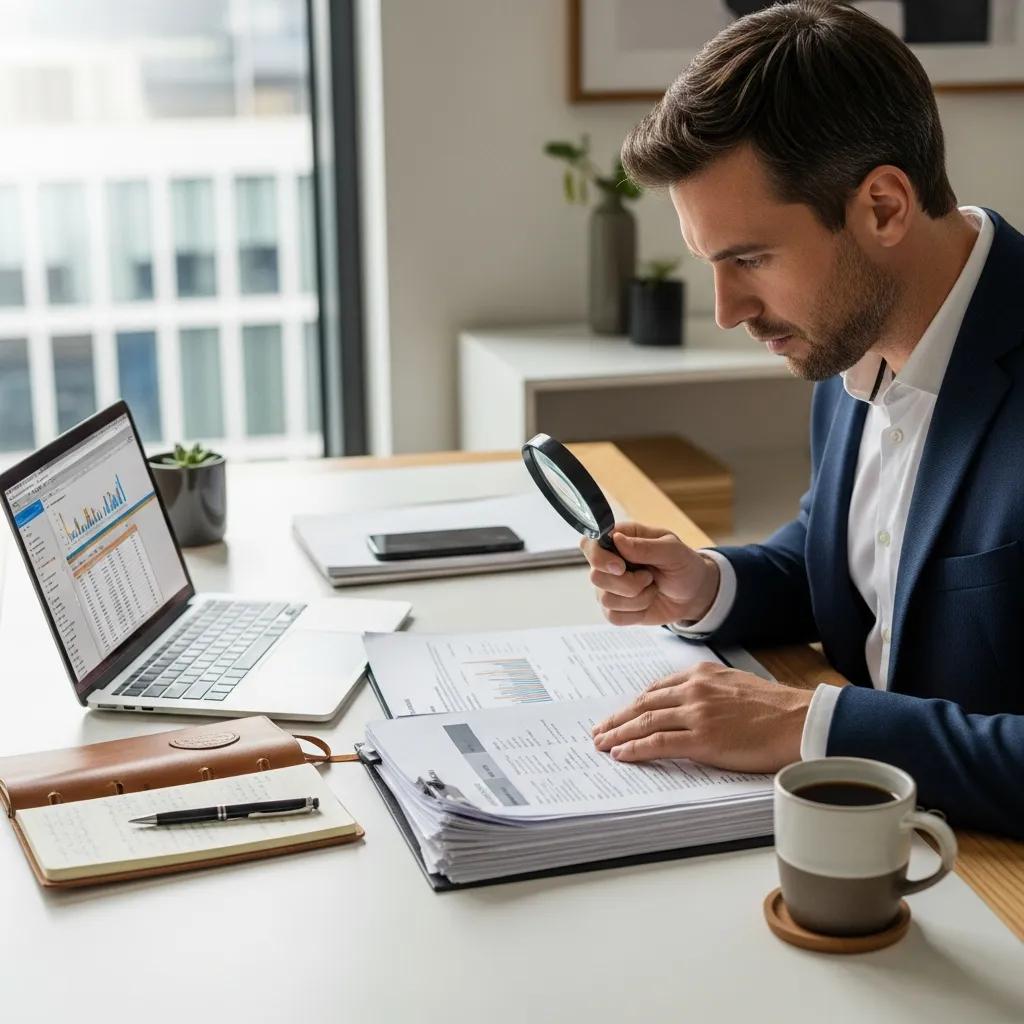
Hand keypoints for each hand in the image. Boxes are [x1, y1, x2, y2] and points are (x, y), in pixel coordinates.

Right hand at [580, 521, 720, 625]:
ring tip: (652, 588)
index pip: (589, 544)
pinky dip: (636, 613)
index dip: (598, 557)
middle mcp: (609, 562)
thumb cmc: (683, 565)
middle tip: (650, 577)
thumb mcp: (673, 550)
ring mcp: (610, 587)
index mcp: (619, 539)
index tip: (620, 566)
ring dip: (638, 598)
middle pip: (596, 577)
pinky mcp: (615, 609)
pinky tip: (647, 602)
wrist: (693, 593)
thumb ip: (645, 546)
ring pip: (606, 599)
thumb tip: (617, 540)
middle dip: (629, 583)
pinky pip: (613, 617)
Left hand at [591, 661, 812, 773]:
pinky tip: (622, 754)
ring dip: (618, 734)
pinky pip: (658, 743)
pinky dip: (635, 748)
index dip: (634, 704)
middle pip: (643, 704)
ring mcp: (696, 714)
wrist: (799, 720)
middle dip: (617, 718)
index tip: (622, 713)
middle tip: (599, 730)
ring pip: (644, 722)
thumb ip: (709, 690)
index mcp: (700, 674)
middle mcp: (693, 689)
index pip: (656, 689)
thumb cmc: (775, 708)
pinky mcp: (702, 739)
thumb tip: (690, 705)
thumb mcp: (735, 684)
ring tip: (602, 744)